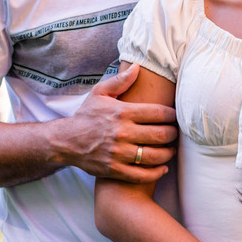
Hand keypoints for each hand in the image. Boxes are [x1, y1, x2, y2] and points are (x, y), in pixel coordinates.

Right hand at [64, 65, 177, 183]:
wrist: (66, 141)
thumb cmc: (86, 116)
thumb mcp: (99, 93)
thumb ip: (120, 80)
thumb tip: (138, 67)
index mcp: (122, 113)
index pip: (158, 113)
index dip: (172, 115)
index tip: (174, 116)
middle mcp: (122, 133)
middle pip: (161, 135)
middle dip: (173, 134)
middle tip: (174, 133)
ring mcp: (119, 153)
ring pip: (155, 156)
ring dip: (169, 153)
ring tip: (170, 149)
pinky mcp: (115, 170)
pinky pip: (143, 175)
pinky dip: (157, 172)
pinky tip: (162, 167)